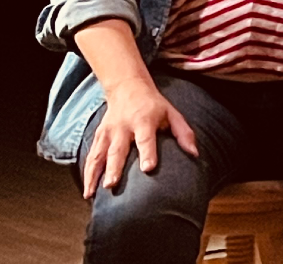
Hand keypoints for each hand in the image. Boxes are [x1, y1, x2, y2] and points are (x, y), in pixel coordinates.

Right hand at [82, 81, 197, 197]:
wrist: (127, 88)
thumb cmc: (154, 106)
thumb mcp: (172, 113)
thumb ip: (184, 133)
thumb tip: (194, 153)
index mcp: (143, 120)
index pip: (145, 138)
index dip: (147, 153)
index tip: (148, 168)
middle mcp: (122, 127)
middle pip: (117, 150)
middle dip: (114, 168)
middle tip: (112, 185)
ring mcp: (107, 132)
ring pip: (98, 155)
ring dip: (94, 175)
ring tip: (91, 194)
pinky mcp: (98, 136)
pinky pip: (91, 156)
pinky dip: (88, 173)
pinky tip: (88, 191)